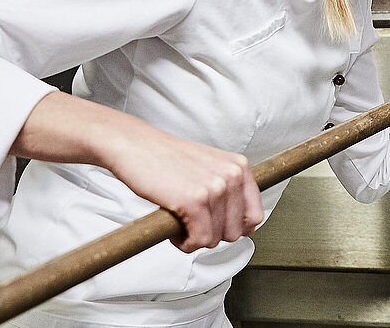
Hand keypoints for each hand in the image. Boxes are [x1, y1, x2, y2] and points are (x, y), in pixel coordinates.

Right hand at [102, 125, 264, 252]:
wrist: (135, 145)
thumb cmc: (167, 159)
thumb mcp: (210, 167)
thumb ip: (228, 190)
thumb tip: (241, 225)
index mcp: (239, 167)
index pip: (254, 215)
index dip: (234, 228)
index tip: (215, 226)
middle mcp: (232, 175)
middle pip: (237, 232)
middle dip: (212, 234)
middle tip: (191, 223)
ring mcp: (215, 188)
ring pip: (216, 239)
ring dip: (195, 238)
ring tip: (180, 222)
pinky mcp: (194, 201)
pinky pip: (199, 241)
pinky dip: (185, 243)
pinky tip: (174, 229)